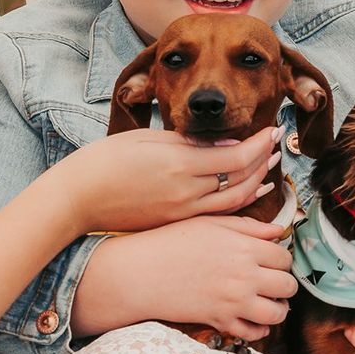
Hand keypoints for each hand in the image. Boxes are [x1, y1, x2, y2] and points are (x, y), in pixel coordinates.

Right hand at [55, 126, 280, 234]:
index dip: (260, 143)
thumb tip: (226, 145)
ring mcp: (181, 212)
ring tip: (270, 166)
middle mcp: (186, 192)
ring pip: (234, 201)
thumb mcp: (146, 140)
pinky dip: (238, 202)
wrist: (77, 199)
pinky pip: (217, 214)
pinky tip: (248, 192)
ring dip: (257, 183)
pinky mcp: (175, 223)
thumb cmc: (105, 162)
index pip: (236, 156)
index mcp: (179, 164)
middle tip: (277, 143)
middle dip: (264, 160)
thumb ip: (188, 142)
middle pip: (242, 179)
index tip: (274, 129)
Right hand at [74, 215, 296, 341]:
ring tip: (268, 302)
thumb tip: (279, 231)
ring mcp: (234, 302)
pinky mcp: (220, 321)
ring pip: (277, 313)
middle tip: (273, 282)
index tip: (272, 261)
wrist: (142, 272)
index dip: (281, 260)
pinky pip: (254, 333)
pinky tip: (253, 319)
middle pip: (287, 286)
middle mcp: (245, 276)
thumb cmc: (172, 242)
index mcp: (244, 248)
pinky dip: (259, 329)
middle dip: (285, 284)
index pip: (284, 258)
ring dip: (278, 308)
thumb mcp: (211, 223)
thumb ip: (248, 226)